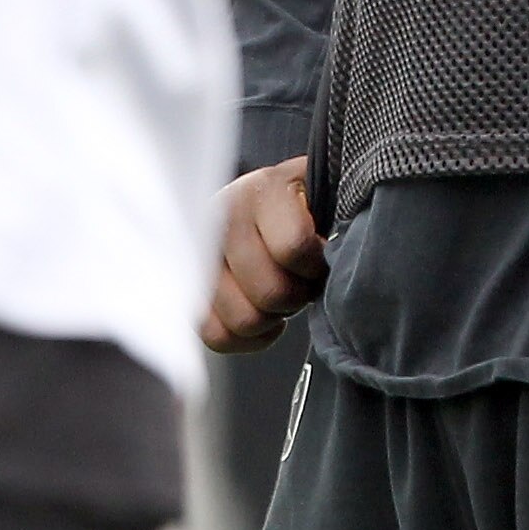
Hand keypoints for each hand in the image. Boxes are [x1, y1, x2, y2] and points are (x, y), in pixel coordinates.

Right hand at [203, 158, 327, 352]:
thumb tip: (335, 257)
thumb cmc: (306, 204)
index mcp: (263, 190)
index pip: (293, 248)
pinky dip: (248, 338)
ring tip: (284, 294)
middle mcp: (223, 219)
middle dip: (297, 296)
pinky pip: (216, 335)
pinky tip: (267, 320)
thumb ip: (335, 219)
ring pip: (243, 318)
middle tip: (305, 282)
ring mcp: (202, 255)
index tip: (323, 260)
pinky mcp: (193, 288)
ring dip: (273, 316)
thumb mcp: (325, 194)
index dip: (316, 266)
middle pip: (269, 292)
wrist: (270, 201)